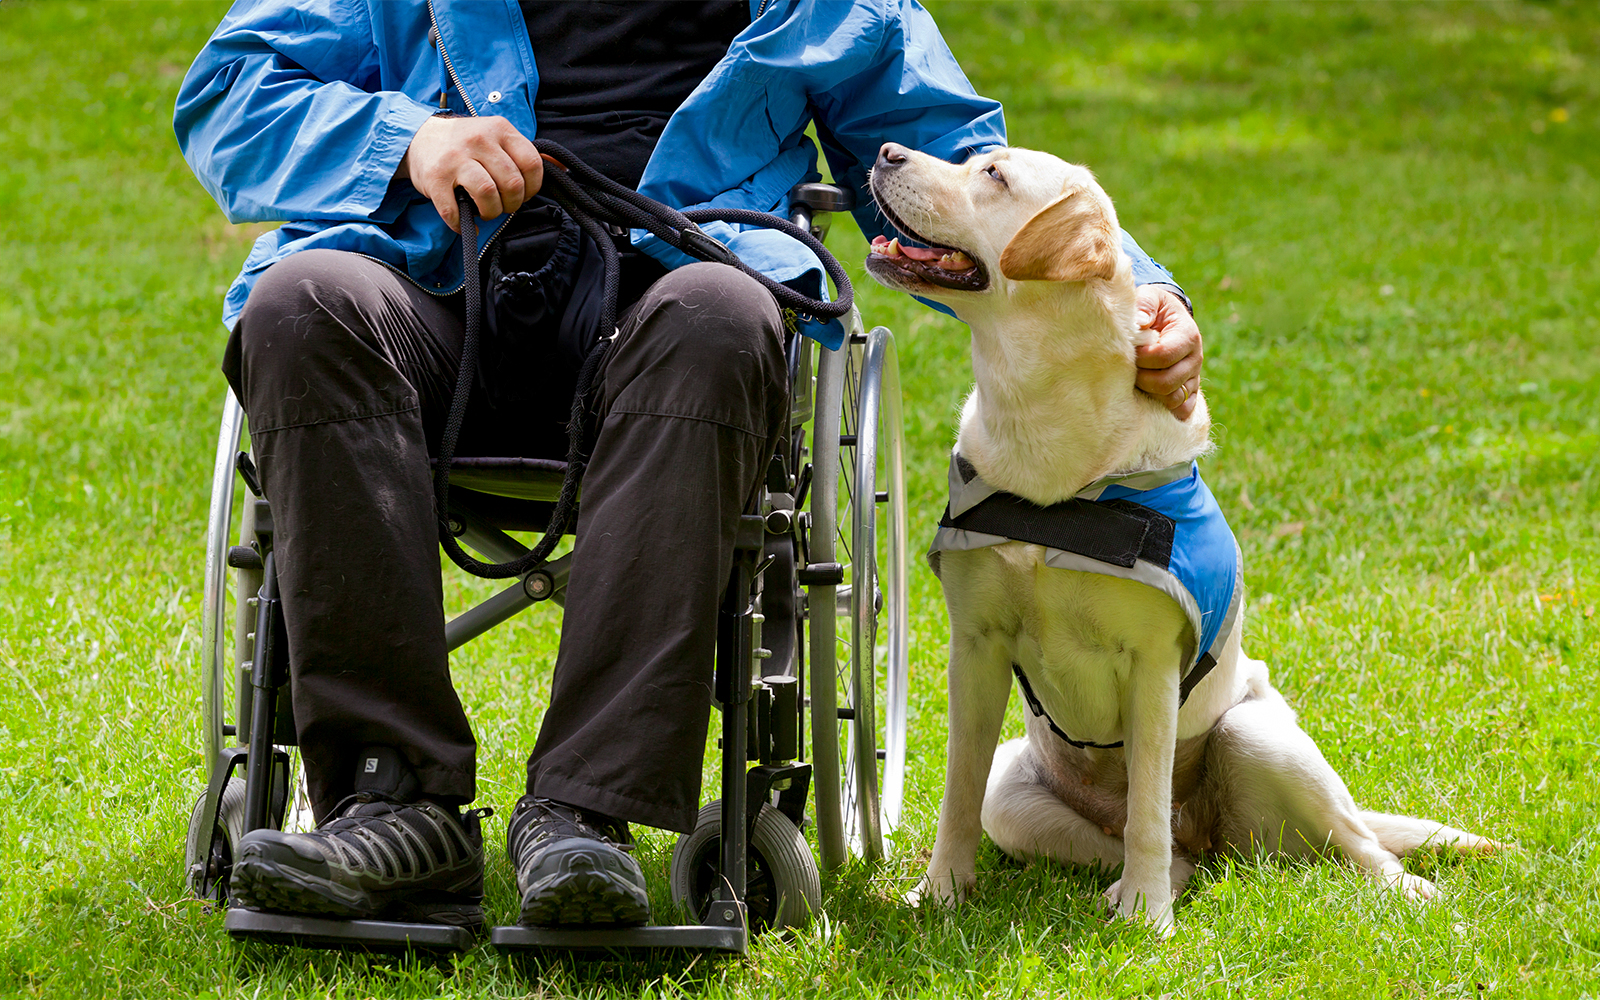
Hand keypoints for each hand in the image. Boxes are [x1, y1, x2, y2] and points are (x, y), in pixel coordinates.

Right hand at [398, 115, 542, 232]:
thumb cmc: (467, 144)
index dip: (533, 187)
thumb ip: (526, 153)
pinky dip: (463, 224)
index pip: (532, 163)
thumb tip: (562, 169)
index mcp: (500, 129)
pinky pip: (455, 211)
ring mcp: (455, 158)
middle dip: (512, 203)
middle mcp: (478, 140)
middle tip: (503, 204)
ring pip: (488, 195)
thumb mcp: (498, 138)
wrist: (419, 138)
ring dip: (491, 213)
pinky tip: (465, 222)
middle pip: (512, 184)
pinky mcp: (434, 178)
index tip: (522, 193)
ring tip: (485, 211)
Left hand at [1134, 284, 1203, 420]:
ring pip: (1174, 398)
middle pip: (1167, 382)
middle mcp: (1195, 358)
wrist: (1165, 318)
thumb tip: (1141, 321)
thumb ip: (1145, 304)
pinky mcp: (1190, 389)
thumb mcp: (1149, 297)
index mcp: (1187, 335)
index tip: (1128, 353)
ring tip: (1136, 381)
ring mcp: (1194, 376)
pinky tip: (1151, 401)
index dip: (1141, 358)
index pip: (1163, 356)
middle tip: (1128, 370)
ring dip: (1151, 394)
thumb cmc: (1153, 308)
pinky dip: (1168, 409)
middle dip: (1142, 379)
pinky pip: (1184, 409)